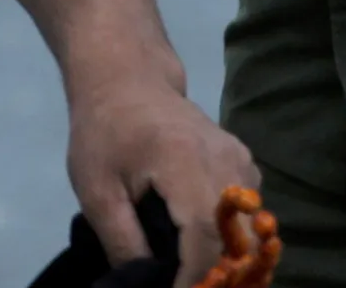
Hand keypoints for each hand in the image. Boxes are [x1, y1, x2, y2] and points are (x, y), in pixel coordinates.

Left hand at [64, 48, 262, 287]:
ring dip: (227, 257)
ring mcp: (241, 159)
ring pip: (248, 227)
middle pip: (236, 236)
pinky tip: (204, 247)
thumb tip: (148, 285)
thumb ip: (123, 242)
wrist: (126, 78)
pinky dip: (232, 236)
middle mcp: (225, 160)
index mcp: (183, 160)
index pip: (205, 233)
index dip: (197, 276)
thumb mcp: (96, 191)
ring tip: (194, 272)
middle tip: (187, 284)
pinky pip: (248, 212)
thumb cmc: (104, 131)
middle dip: (215, 272)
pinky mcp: (244, 161)